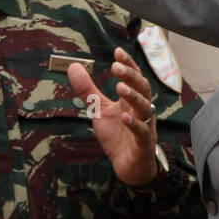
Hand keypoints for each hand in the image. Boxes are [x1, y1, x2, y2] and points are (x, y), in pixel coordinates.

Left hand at [67, 47, 158, 186]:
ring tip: (120, 88)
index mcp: (131, 101)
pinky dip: (135, 124)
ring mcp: (145, 126)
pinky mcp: (143, 144)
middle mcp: (141, 110)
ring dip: (134, 97)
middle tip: (117, 67)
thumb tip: (73, 66)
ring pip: (144, 108)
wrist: (129, 166)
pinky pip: (142, 132)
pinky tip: (125, 117)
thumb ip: (88, 90)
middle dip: (131, 77)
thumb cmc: (118, 136)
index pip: (134, 78)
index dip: (128, 65)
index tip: (117, 52)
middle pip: (142, 89)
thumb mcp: (99, 110)